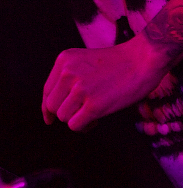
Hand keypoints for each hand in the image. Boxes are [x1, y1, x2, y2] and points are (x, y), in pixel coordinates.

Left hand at [42, 37, 165, 130]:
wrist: (141, 60)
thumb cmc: (116, 63)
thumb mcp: (83, 61)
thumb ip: (68, 77)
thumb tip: (54, 106)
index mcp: (64, 60)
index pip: (47, 90)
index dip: (46, 108)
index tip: (49, 118)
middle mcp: (68, 73)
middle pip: (52, 106)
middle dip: (65, 113)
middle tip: (81, 113)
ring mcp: (80, 89)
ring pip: (63, 117)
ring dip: (77, 119)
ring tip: (92, 114)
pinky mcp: (94, 105)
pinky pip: (76, 125)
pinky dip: (85, 126)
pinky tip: (96, 119)